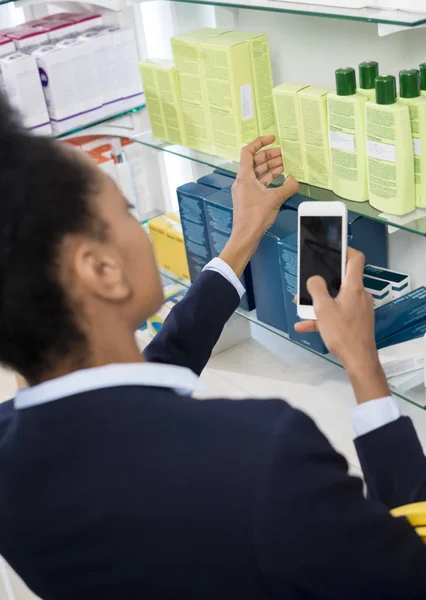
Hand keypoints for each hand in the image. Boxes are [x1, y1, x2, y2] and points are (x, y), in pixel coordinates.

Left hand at [220, 136, 298, 276]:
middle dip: (269, 156)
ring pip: (258, 172)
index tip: (272, 139)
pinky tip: (280, 179)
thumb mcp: (275, 199)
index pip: (248, 151)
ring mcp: (245, 190)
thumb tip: (295, 180)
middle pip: (255, 161)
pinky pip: (259, 183)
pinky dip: (269, 179)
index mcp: (244, 176)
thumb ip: (287, 186)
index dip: (260, 142)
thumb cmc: (255, 217)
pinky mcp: (249, 198)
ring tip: (284, 164)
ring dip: (270, 167)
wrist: (246, 235)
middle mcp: (242, 181)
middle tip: (283, 154)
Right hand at [295, 248, 389, 403]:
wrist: (358, 360)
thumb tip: (314, 279)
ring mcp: (358, 309)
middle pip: (342, 279)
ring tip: (301, 304)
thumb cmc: (342, 332)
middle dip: (322, 280)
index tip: (332, 248)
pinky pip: (337, 314)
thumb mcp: (323, 309)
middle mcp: (359, 295)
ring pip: (336, 298)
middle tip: (308, 279)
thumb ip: (316, 289)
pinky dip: (322, 317)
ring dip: (319, 301)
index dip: (345, 249)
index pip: (356, 259)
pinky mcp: (356, 322)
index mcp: (354, 287)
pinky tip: (303, 325)